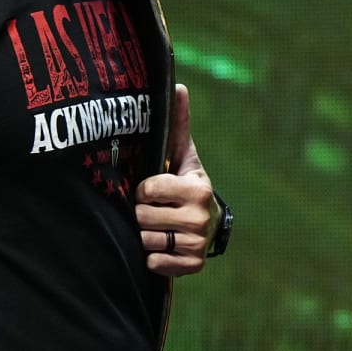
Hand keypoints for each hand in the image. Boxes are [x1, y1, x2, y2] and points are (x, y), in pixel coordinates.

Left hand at [136, 83, 220, 275]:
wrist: (208, 224)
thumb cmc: (185, 184)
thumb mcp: (183, 155)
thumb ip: (178, 125)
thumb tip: (178, 84)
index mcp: (197, 189)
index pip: (148, 189)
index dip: (145, 189)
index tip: (154, 188)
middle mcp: (200, 218)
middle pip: (143, 216)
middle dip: (143, 212)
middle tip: (155, 209)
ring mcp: (196, 244)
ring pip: (146, 240)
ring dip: (146, 234)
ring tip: (158, 225)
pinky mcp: (191, 265)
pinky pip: (154, 263)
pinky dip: (153, 257)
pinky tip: (163, 246)